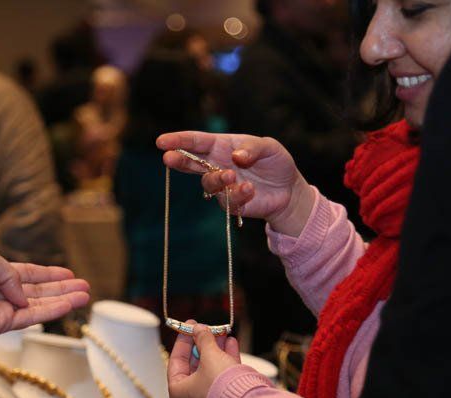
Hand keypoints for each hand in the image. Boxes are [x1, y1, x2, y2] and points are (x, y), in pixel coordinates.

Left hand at [0, 245, 89, 336]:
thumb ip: (12, 274)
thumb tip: (25, 296)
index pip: (28, 275)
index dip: (49, 275)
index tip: (70, 275)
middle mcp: (0, 292)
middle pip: (38, 291)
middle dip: (62, 289)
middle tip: (85, 287)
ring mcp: (1, 310)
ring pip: (39, 306)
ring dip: (63, 301)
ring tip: (85, 296)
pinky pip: (30, 318)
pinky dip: (50, 311)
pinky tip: (67, 305)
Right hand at [156, 131, 315, 236]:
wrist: (288, 190)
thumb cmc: (275, 163)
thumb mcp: (269, 147)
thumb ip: (253, 148)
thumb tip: (235, 156)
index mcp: (222, 146)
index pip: (197, 142)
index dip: (179, 140)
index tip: (161, 141)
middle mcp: (217, 165)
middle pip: (191, 163)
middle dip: (178, 160)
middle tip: (168, 159)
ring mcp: (222, 185)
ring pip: (207, 183)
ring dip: (216, 179)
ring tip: (232, 176)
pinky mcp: (230, 203)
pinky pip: (226, 200)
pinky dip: (237, 194)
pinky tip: (250, 189)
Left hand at [167, 320, 241, 397]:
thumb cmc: (221, 386)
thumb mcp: (210, 355)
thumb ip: (203, 339)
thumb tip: (198, 328)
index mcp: (178, 393)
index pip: (176, 362)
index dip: (183, 342)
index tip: (189, 326)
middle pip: (194, 366)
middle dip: (203, 345)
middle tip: (207, 330)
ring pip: (210, 371)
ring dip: (216, 351)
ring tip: (222, 333)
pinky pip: (222, 378)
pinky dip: (226, 361)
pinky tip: (231, 344)